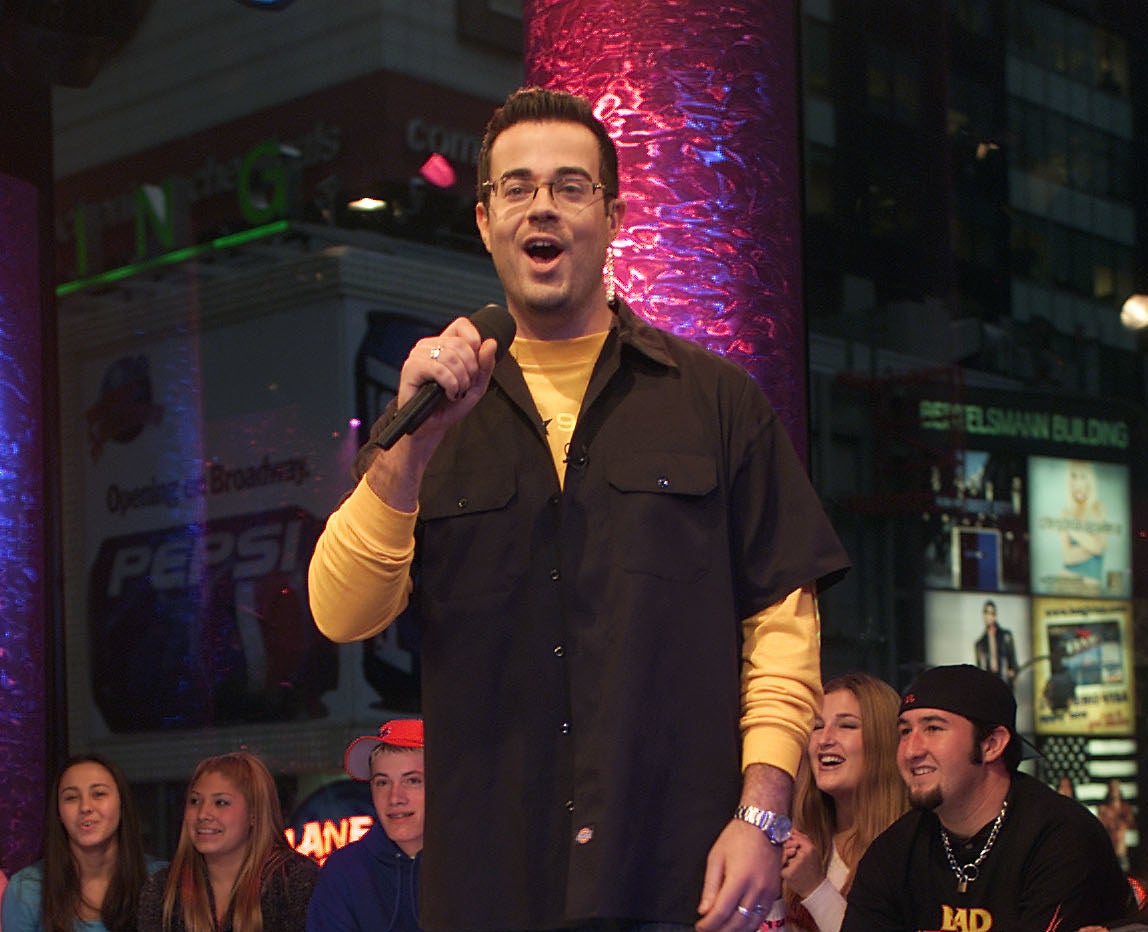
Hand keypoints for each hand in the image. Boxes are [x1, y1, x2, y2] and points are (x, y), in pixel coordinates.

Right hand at [363, 315, 499, 509]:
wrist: (430, 427)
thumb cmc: (449, 406)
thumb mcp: (476, 385)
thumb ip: (486, 364)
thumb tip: (491, 342)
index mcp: (443, 344)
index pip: (462, 325)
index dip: (474, 341)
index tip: (475, 364)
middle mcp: (428, 345)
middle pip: (461, 344)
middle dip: (471, 369)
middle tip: (465, 386)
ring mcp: (418, 355)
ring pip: (451, 356)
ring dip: (461, 379)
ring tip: (456, 392)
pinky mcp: (411, 369)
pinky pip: (439, 368)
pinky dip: (451, 384)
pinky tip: (448, 394)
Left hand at [695, 820, 779, 931]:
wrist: (763, 825)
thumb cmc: (738, 837)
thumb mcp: (716, 858)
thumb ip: (710, 887)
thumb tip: (704, 910)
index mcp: (739, 879)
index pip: (721, 912)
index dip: (708, 924)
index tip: (700, 927)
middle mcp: (756, 889)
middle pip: (736, 923)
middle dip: (720, 931)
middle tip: (708, 930)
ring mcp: (768, 892)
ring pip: (751, 924)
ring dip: (735, 931)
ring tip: (721, 930)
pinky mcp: (774, 893)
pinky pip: (761, 917)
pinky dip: (749, 926)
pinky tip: (739, 926)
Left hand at [779, 829, 823, 899]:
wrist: (815, 888)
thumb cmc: (813, 868)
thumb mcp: (813, 852)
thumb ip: (804, 839)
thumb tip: (792, 829)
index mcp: (810, 848)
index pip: (793, 836)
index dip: (787, 837)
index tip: (785, 839)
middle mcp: (803, 854)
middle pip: (786, 843)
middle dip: (784, 845)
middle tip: (787, 850)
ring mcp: (795, 864)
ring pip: (782, 853)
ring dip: (783, 855)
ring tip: (790, 862)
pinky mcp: (788, 873)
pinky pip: (780, 864)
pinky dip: (782, 865)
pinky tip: (789, 870)